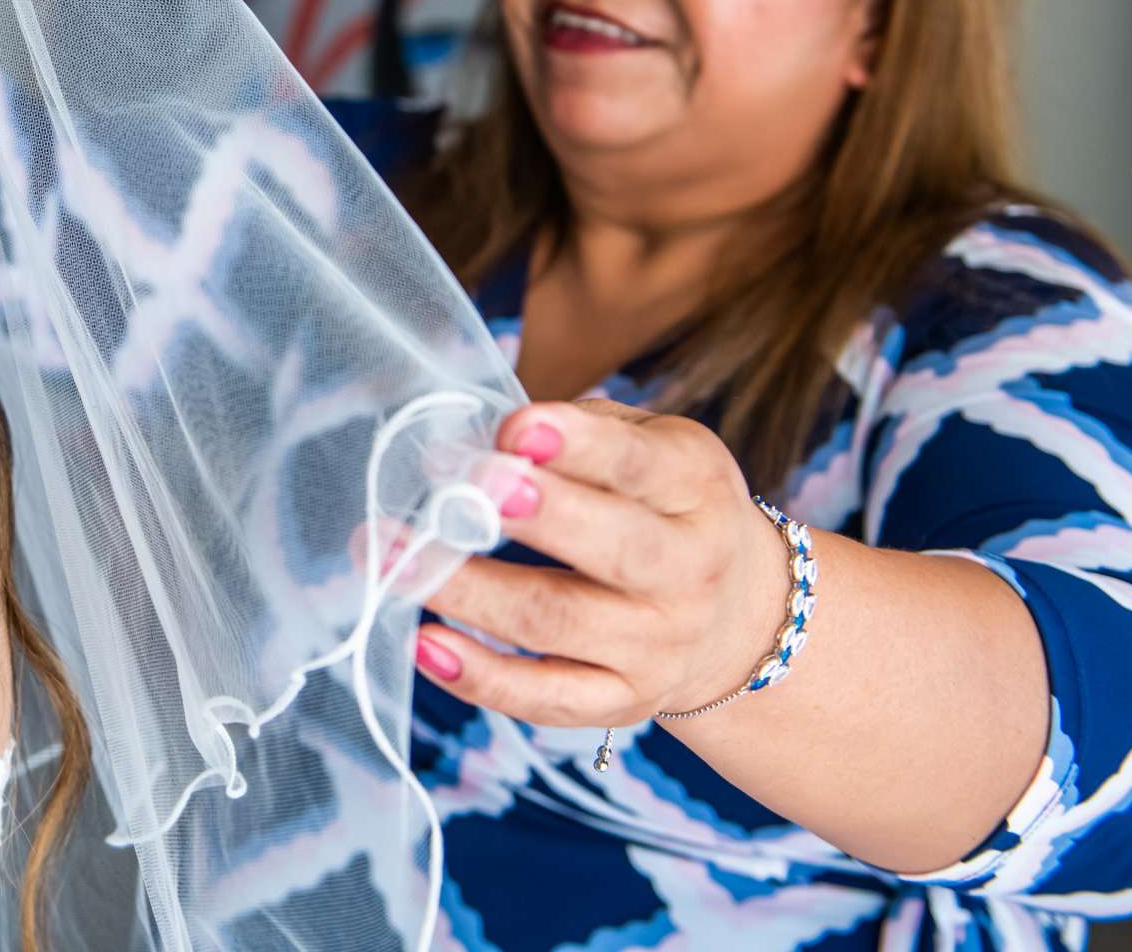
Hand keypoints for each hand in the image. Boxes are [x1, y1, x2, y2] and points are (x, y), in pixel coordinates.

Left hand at [412, 398, 792, 727]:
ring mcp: (656, 645)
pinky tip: (424, 646)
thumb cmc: (665, 507)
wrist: (740, 618)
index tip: (514, 429)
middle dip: (535, 516)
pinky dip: (481, 678)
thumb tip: (485, 438)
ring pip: (557, 622)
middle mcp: (689, 571)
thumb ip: (581, 435)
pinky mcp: (622, 702)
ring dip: (467, 590)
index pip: (641, 464)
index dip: (578, 444)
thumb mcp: (653, 448)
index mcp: (695, 488)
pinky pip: (546, 698)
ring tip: (391, 553)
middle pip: (613, 549)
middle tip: (454, 485)